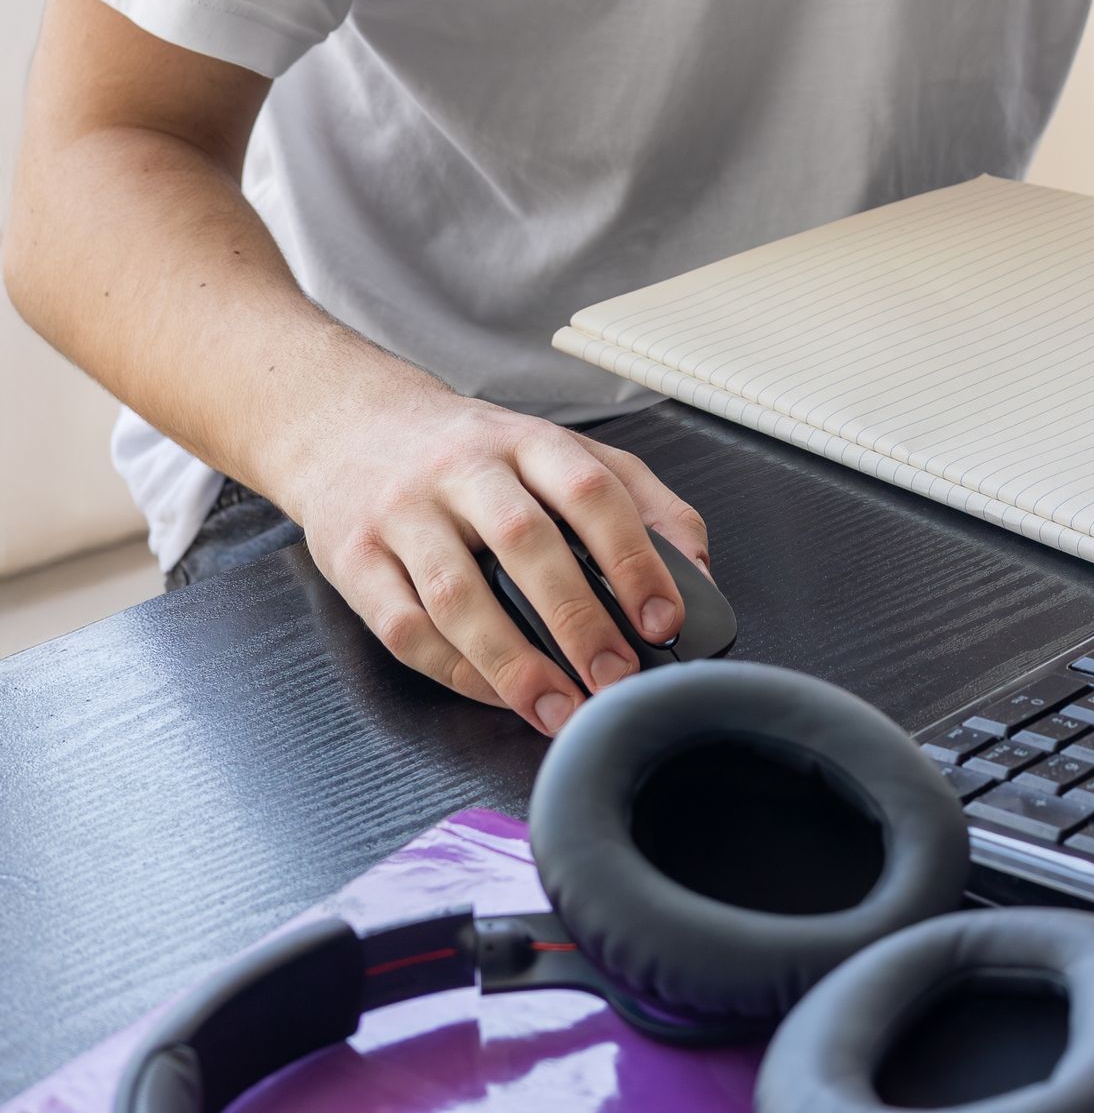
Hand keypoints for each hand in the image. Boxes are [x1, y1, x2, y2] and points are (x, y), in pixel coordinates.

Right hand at [286, 382, 709, 735]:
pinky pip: (404, 627)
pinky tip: (496, 695)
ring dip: (513, 663)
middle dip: (578, 619)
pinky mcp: (356, 559)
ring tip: (560, 711)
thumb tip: (700, 576)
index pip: (590, 488)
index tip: (664, 619)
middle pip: (525, 541)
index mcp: (526, 440)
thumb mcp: (558, 451)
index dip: (633, 556)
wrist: (349, 426)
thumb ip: (637, 502)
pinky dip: (455, 671)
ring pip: (458, 594)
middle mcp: (464, 469)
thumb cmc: (474, 455)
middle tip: (616, 678)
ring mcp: (404, 513)